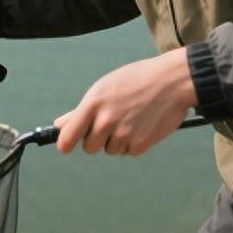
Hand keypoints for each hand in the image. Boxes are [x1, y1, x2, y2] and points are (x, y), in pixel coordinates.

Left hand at [54, 49, 197, 155]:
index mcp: (93, 105)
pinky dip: (132, 143)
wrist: (173, 81)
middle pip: (89, 147)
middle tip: (111, 122)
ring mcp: (123, 134)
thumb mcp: (104, 88)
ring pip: (109, 150)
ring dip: (116, 141)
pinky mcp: (140, 144)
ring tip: (130, 119)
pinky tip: (141, 125)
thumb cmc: (136, 81)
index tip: (66, 146)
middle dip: (96, 139)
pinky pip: (127, 152)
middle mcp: (105, 121)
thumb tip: (59, 125)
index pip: (68, 137)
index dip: (65, 144)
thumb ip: (80, 111)